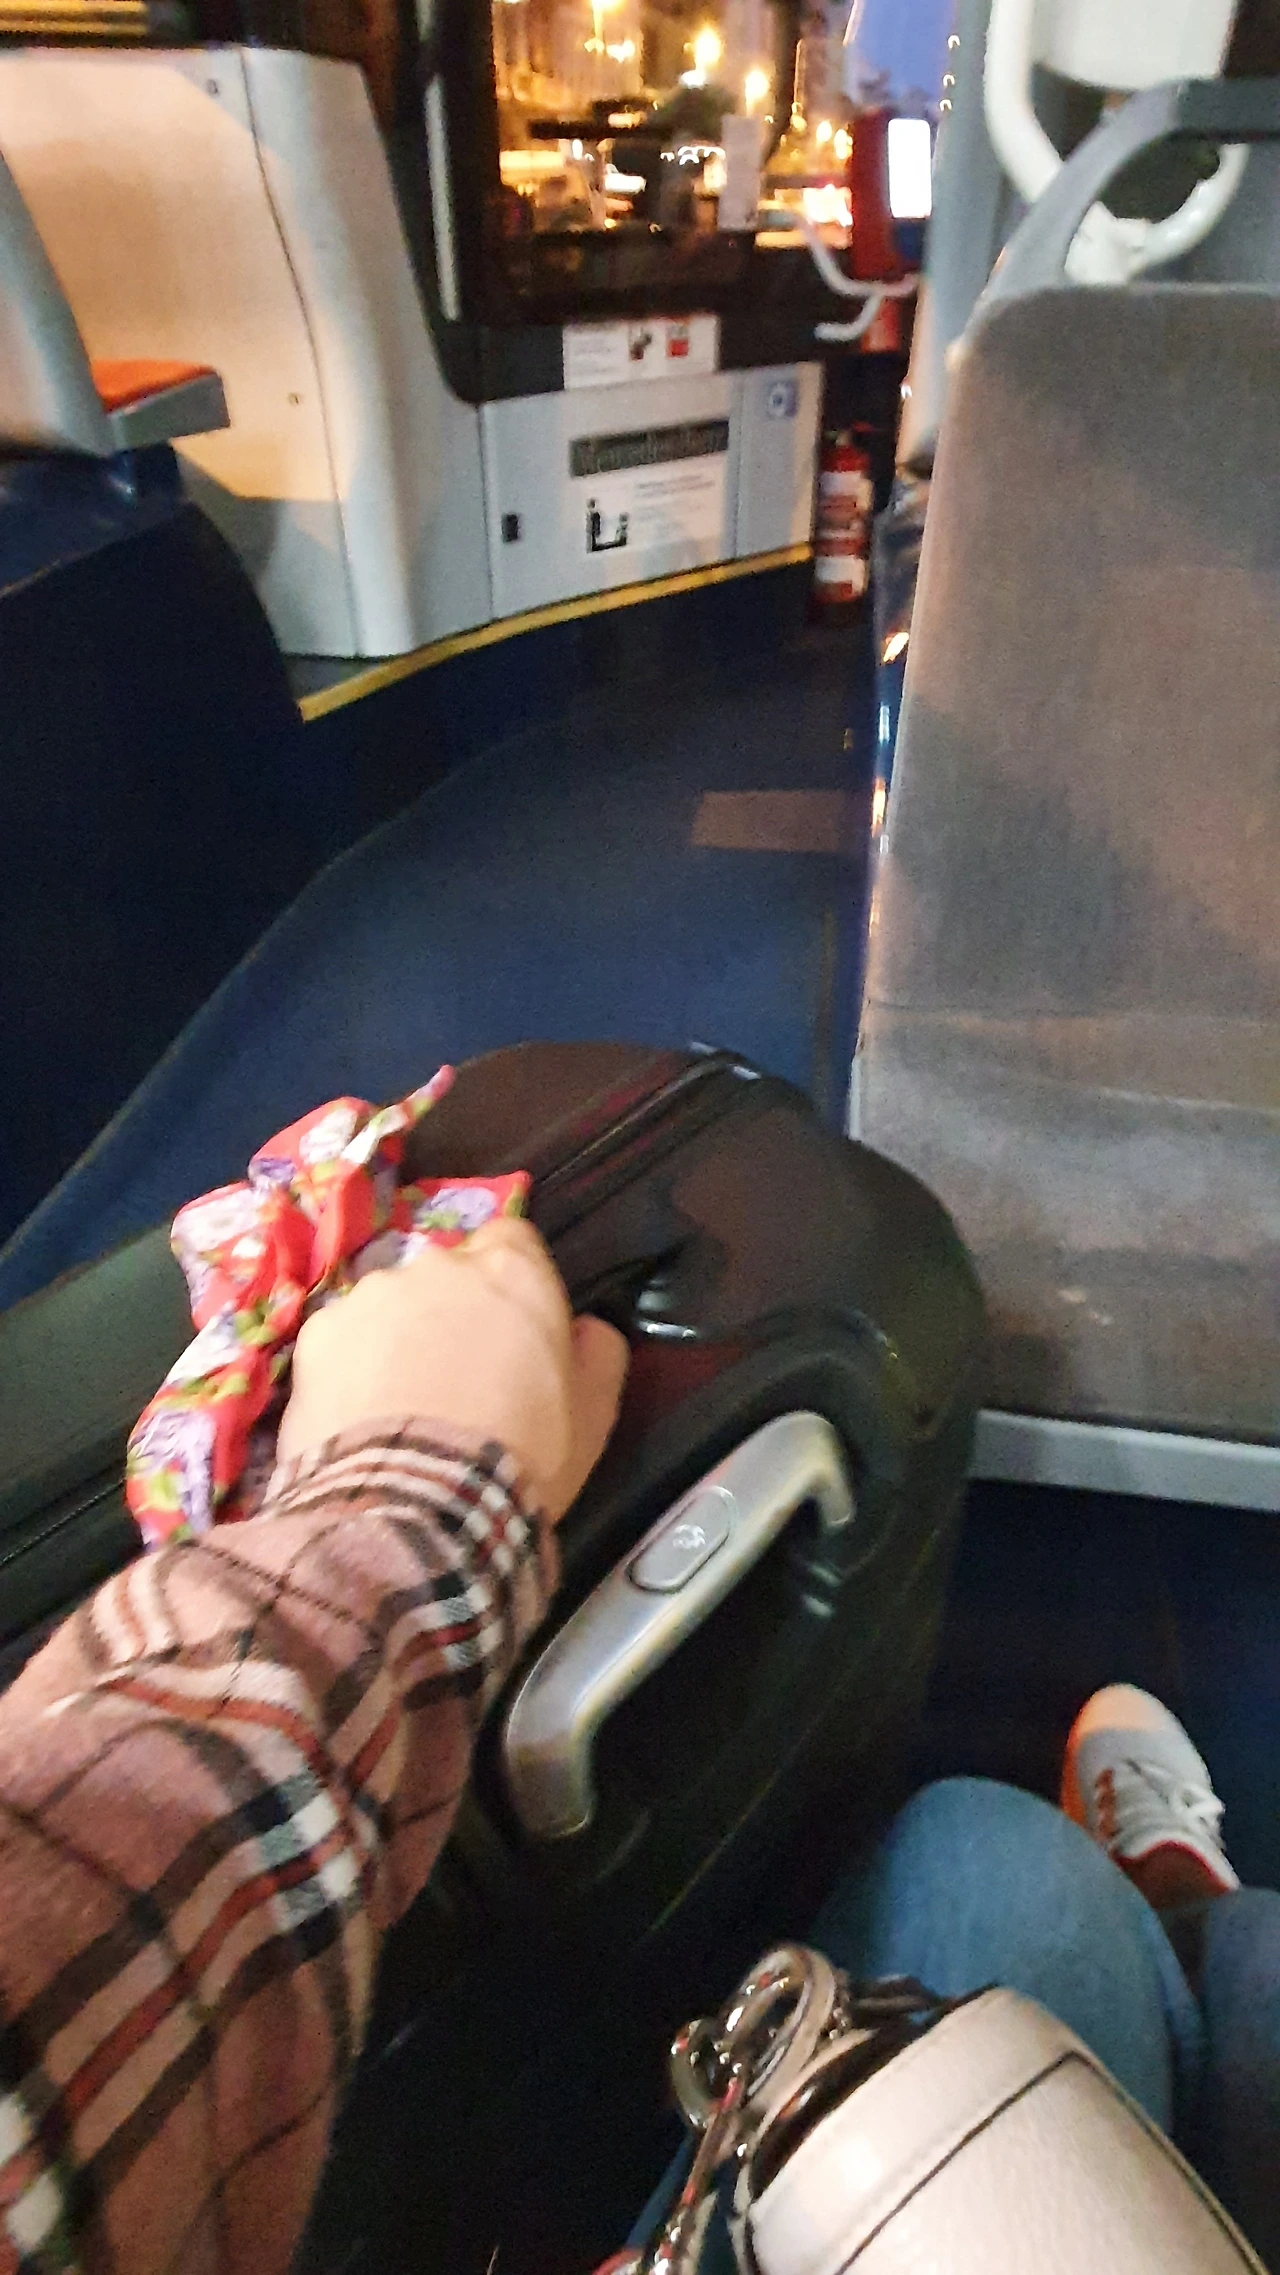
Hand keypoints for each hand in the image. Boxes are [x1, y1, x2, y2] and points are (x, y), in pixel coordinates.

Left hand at [275, 1218, 627, 1519]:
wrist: (417, 1506)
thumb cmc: (521, 1454)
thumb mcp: (593, 1413)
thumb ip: (598, 1352)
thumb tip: (586, 1327)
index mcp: (512, 1271)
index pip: (512, 1239)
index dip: (511, 1283)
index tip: (510, 1329)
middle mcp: (437, 1264)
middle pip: (447, 1274)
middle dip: (452, 1313)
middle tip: (457, 1380)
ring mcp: (370, 1295)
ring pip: (389, 1306)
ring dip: (397, 1340)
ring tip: (401, 1408)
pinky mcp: (318, 1334)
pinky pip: (341, 1341)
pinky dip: (350, 1369)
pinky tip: (360, 1420)